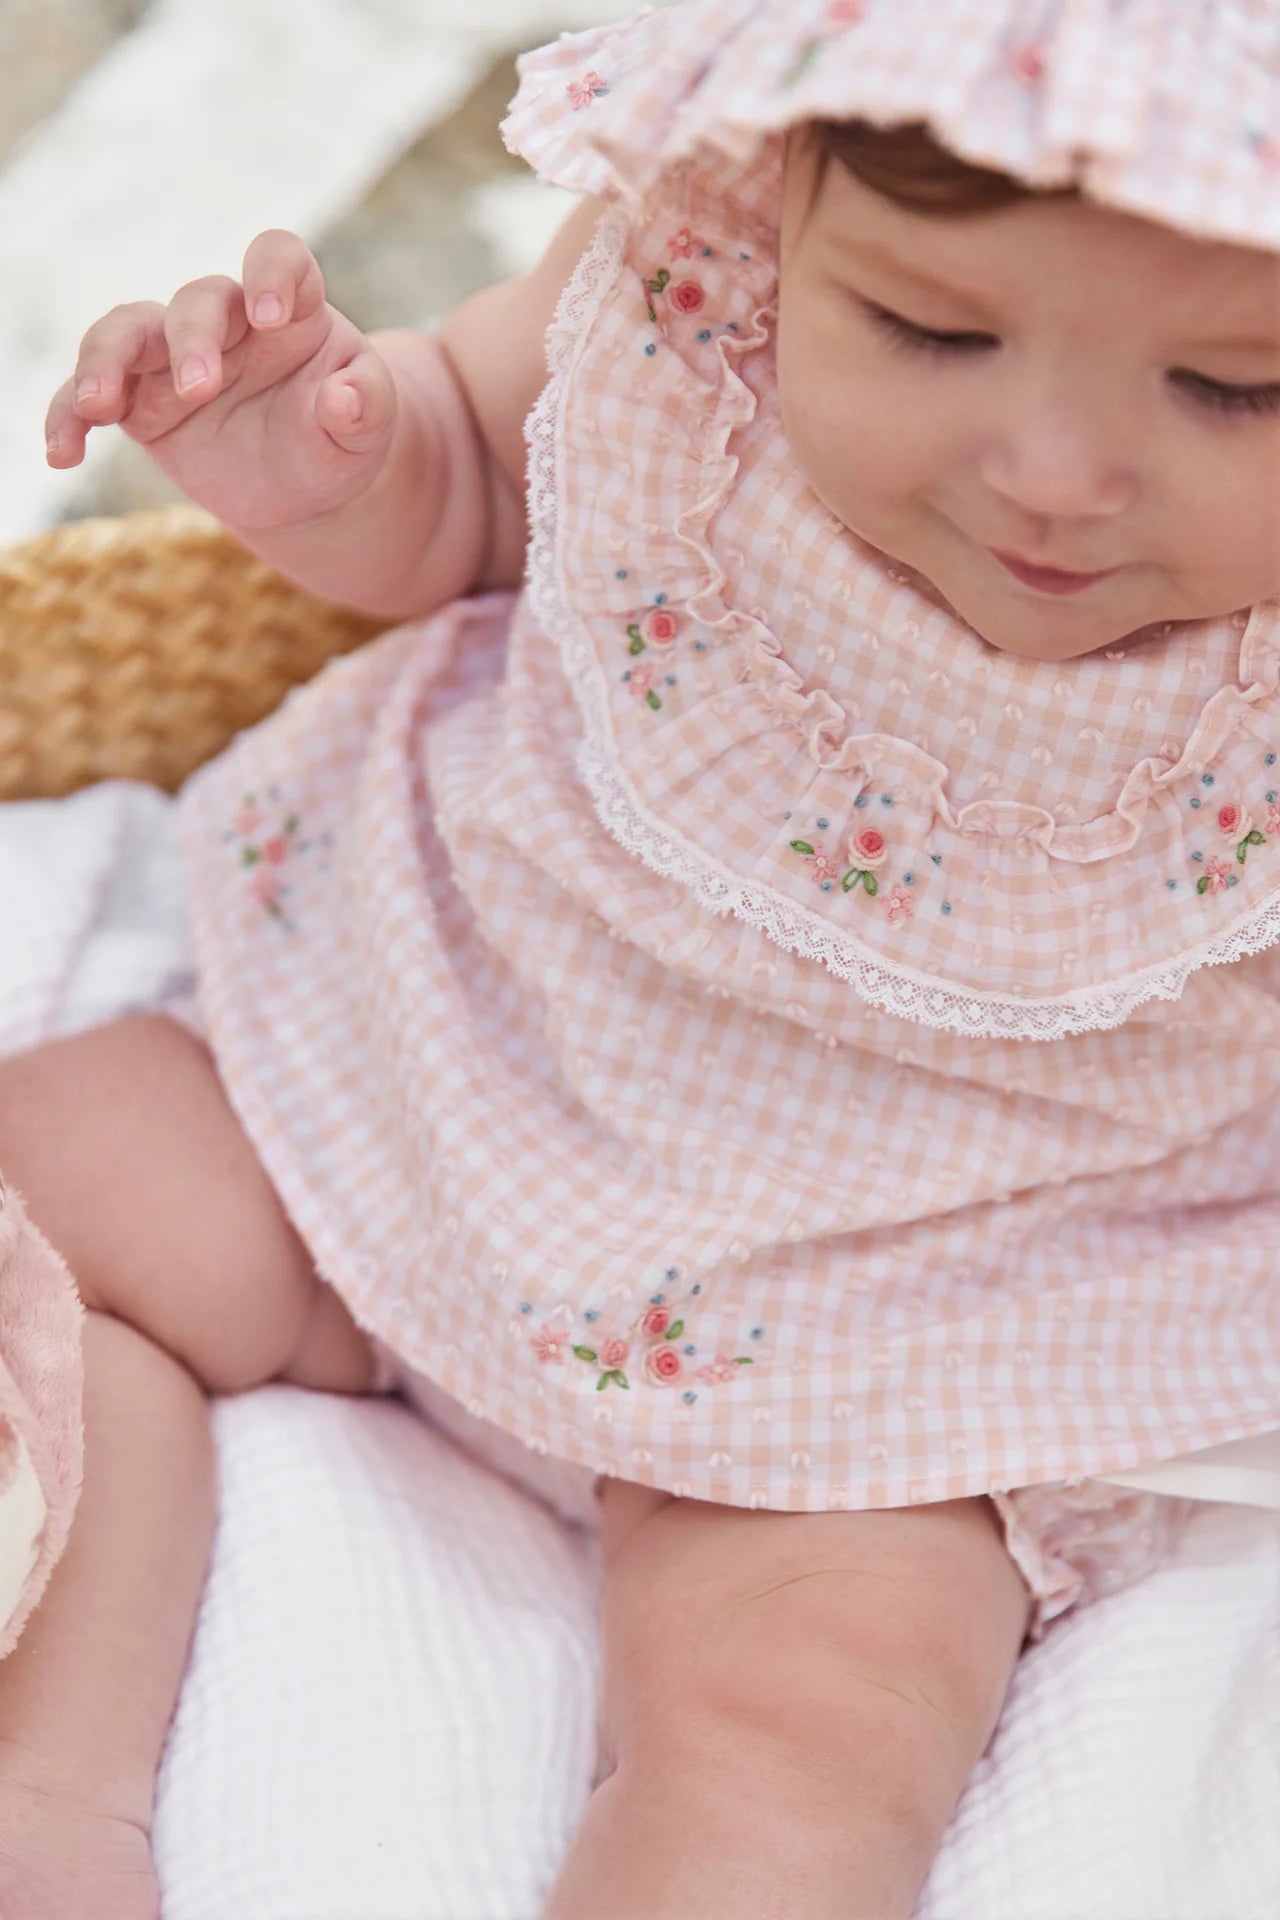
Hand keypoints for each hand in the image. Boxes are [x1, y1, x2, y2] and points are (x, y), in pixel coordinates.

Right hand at [44, 230, 399, 534]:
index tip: (269, 316)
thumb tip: (347, 397)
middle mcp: (227, 320)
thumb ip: (367, 406)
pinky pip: (90, 395)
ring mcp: (174, 356)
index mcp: (291, 308)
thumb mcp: (369, 429)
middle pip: (196, 301)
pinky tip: (62, 453)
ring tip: (99, 405)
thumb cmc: (340, 439)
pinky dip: (68, 416)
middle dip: (191, 340)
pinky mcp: (139, 401)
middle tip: (198, 390)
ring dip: (106, 362)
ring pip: (126, 331)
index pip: (277, 257)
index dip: (269, 274)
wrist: (305, 488)